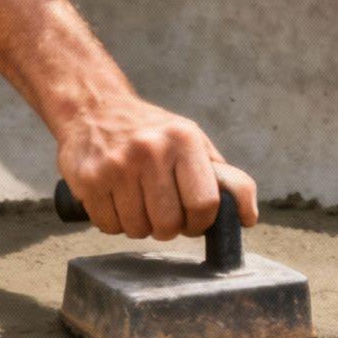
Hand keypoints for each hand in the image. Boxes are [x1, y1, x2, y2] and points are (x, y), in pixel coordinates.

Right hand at [54, 97, 258, 241]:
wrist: (94, 107)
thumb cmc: (151, 132)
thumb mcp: (193, 143)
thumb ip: (225, 178)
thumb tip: (248, 217)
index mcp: (184, 139)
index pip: (205, 204)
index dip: (201, 223)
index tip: (193, 221)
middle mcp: (151, 150)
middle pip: (169, 224)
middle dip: (168, 228)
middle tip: (161, 212)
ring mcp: (117, 165)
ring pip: (138, 229)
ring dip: (139, 226)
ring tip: (136, 202)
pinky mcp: (89, 179)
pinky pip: (109, 227)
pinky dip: (113, 223)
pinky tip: (114, 200)